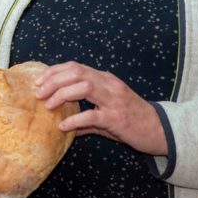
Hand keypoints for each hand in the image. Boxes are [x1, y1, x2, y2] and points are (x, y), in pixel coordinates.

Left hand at [36, 61, 166, 155]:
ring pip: (83, 87)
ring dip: (61, 94)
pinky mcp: (117, 118)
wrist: (159, 130)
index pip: (75, 67)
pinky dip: (75, 119)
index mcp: (105, 79)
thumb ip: (86, 116)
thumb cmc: (132, 120)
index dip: (54, 71)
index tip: (39, 81)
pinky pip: (92, 115)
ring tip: (48, 105)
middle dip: (53, 80)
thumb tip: (65, 124)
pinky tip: (63, 126)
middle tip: (38, 93)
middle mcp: (109, 85)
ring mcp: (114, 100)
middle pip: (76, 72)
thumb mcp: (107, 113)